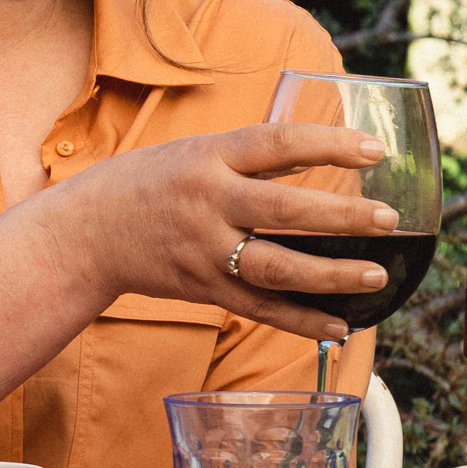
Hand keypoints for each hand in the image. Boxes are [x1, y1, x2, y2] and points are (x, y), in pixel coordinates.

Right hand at [55, 121, 402, 340]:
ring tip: (374, 275)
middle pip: (284, 210)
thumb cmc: (137, 187)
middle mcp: (205, 203)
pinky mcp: (200, 288)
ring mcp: (202, 250)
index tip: (374, 151)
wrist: (78, 236)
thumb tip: (311, 152)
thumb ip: (244, 157)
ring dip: (331, 274)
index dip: (328, 145)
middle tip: (388, 220)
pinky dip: (301, 319)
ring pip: (276, 266)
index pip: (276, 144)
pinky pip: (258, 308)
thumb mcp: (187, 154)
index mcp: (204, 158)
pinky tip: (339, 323)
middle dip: (343, 217)